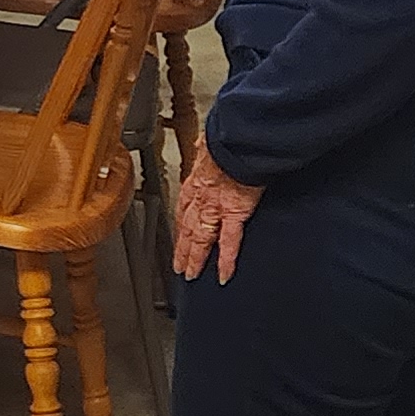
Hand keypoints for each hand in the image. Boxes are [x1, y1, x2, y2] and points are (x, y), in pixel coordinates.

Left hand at [169, 145, 263, 285]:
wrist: (235, 141)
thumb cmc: (224, 141)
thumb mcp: (209, 143)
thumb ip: (205, 148)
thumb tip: (203, 143)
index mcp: (196, 181)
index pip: (183, 208)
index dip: (180, 225)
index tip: (179, 236)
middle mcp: (200, 198)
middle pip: (187, 229)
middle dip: (182, 249)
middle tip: (178, 266)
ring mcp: (214, 209)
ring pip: (200, 240)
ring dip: (195, 259)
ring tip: (191, 274)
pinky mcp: (234, 213)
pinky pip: (228, 242)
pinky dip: (226, 261)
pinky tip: (224, 274)